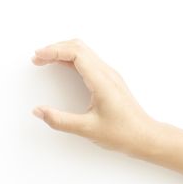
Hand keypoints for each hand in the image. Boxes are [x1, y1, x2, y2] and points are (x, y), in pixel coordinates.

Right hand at [32, 39, 154, 153]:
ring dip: (64, 52)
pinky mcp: (110, 81)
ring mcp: (110, 76)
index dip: (54, 51)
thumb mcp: (87, 129)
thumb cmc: (122, 133)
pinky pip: (89, 62)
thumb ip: (60, 120)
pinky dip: (72, 59)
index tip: (37, 57)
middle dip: (55, 48)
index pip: (76, 53)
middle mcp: (107, 73)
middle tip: (37, 58)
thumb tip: (38, 111)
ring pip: (84, 52)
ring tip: (45, 60)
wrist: (145, 136)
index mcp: (102, 81)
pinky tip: (63, 67)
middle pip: (79, 47)